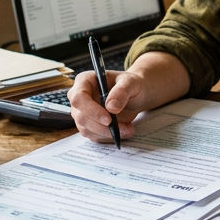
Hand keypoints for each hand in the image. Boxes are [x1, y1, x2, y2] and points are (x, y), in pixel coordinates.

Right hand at [66, 51, 192, 143]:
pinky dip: (109, 138)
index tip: (107, 118)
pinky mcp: (93, 125)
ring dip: (107, 134)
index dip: (89, 109)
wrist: (143, 92)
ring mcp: (86, 112)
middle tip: (123, 129)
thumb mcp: (133, 82)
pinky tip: (125, 132)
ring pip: (86, 129)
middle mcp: (82, 97)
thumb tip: (110, 106)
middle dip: (101, 125)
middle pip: (79, 116)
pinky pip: (95, 136)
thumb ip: (122, 91)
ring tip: (129, 130)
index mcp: (85, 81)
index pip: (76, 97)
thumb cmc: (136, 82)